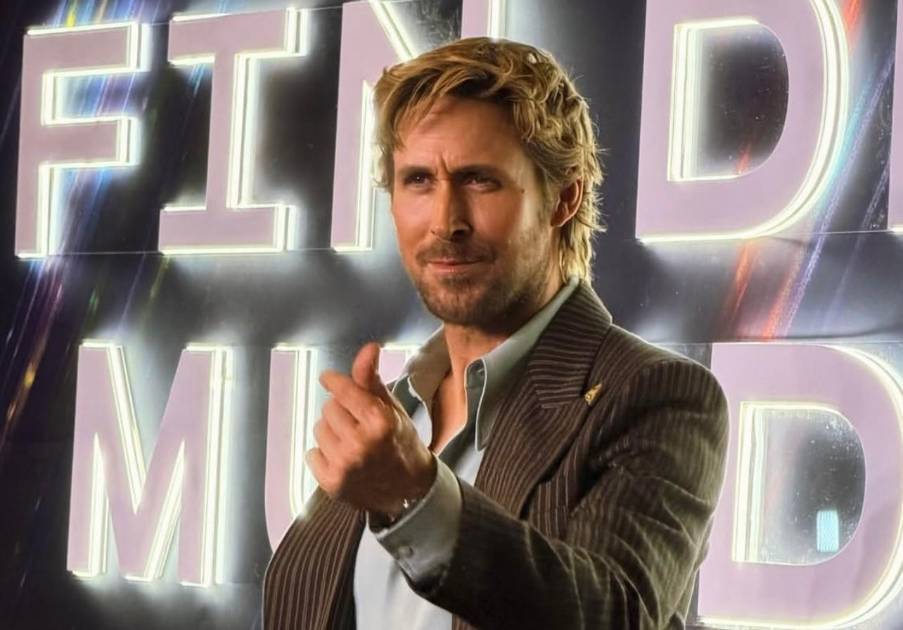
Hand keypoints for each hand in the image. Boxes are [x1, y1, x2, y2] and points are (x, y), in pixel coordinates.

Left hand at [307, 342, 436, 516]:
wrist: (409, 488)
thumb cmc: (400, 442)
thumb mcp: (391, 408)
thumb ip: (372, 379)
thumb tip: (369, 347)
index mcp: (380, 421)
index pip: (342, 390)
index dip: (334, 381)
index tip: (327, 378)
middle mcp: (361, 443)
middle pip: (328, 408)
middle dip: (341, 412)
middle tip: (357, 424)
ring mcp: (345, 465)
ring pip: (319, 429)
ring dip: (332, 432)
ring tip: (352, 443)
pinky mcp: (332, 483)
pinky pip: (311, 453)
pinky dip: (323, 454)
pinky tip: (343, 459)